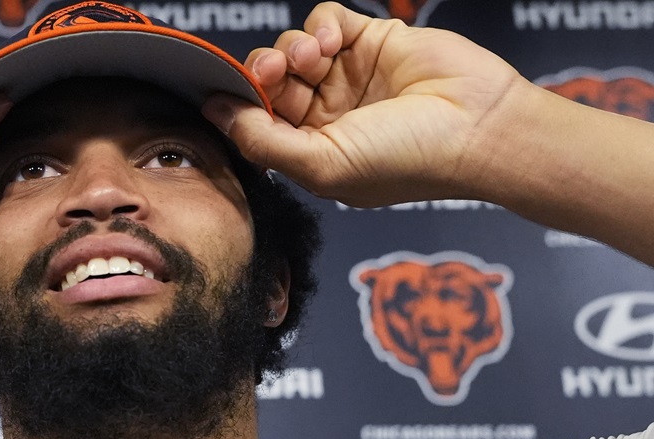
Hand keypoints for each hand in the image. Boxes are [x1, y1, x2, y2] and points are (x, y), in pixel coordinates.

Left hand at [203, 2, 525, 206]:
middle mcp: (326, 115)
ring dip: (292, 48)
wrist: (478, 127)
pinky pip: (325, 20)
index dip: (241, 104)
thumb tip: (214, 112)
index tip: (232, 93)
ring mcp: (348, 77)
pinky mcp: (371, 41)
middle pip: (269, 82)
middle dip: (265, 73)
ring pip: (292, 47)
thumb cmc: (407, 160)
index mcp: (311, 152)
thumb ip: (261, 141)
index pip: (256, 121)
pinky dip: (321, 25)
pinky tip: (335, 40)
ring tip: (315, 58)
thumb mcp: (321, 164)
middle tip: (277, 71)